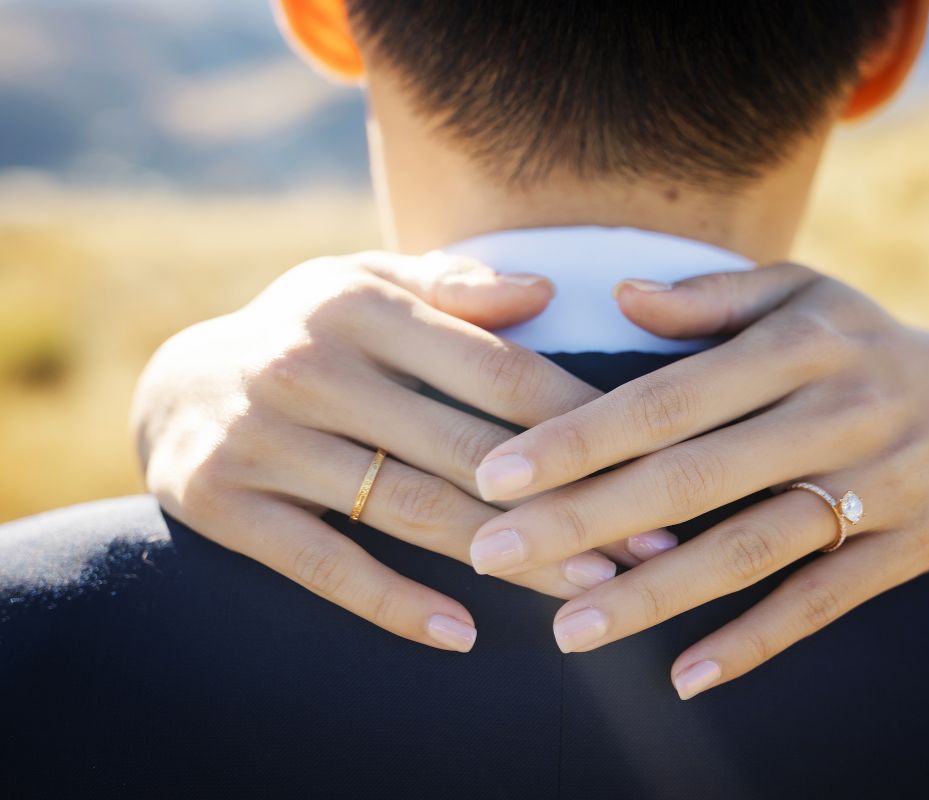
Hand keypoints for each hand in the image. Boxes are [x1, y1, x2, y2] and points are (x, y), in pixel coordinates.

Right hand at [133, 251, 659, 652]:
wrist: (171, 383)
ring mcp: (264, 438)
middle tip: (646, 547)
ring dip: (508, 558)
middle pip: (467, 449)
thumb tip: (546, 291)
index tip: (656, 461)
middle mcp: (311, 365)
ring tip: (588, 590)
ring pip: (410, 510)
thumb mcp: (368, 285)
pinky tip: (463, 633)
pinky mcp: (224, 503)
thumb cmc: (308, 332)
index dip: (584, 423)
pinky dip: (394, 602)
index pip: (499, 371)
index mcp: (363, 304)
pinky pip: (326, 564)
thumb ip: (455, 287)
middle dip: (567, 502)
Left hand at [467, 263, 928, 696]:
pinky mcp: (911, 546)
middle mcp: (839, 411)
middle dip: (585, 521)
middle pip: (693, 478)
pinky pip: (822, 601)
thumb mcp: (796, 292)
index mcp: (797, 344)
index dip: (578, 440)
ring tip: (570, 633)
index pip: (666, 399)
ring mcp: (880, 484)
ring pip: (749, 548)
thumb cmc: (851, 340)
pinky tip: (685, 676)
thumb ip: (709, 297)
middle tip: (494, 555)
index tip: (496, 476)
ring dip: (655, 594)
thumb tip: (617, 294)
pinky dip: (754, 641)